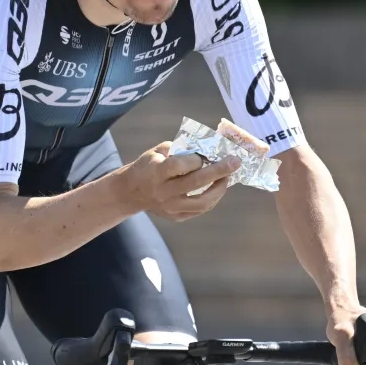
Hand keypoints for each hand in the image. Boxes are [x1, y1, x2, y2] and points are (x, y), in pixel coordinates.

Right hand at [119, 141, 240, 221]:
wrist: (130, 193)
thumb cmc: (146, 167)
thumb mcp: (157, 152)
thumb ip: (179, 149)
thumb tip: (205, 148)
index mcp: (157, 172)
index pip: (180, 166)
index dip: (197, 159)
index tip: (205, 154)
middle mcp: (164, 192)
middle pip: (196, 183)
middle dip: (219, 171)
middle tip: (235, 162)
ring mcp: (170, 207)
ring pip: (202, 203)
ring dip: (219, 189)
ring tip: (227, 177)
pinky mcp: (176, 217)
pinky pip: (199, 210)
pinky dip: (211, 199)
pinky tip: (217, 188)